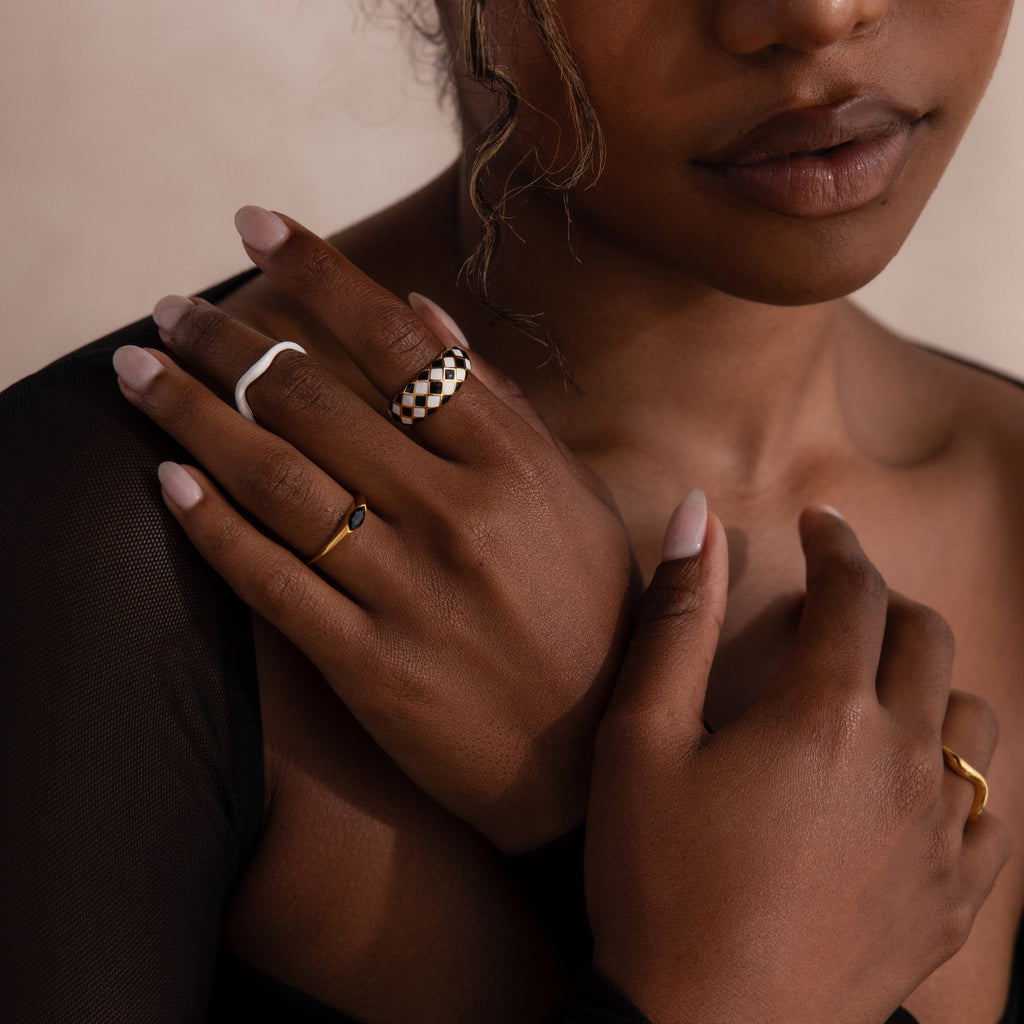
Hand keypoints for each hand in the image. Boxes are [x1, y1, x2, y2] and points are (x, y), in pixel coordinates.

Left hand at [113, 208, 634, 852]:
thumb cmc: (592, 613)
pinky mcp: (370, 667)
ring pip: (276, 483)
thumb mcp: (575, 499)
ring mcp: (410, 595)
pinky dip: (213, 528)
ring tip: (136, 372)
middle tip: (169, 308)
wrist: (591, 757)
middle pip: (316, 403)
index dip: (319, 274)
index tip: (255, 227)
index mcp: (516, 465)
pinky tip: (168, 481)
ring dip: (192, 417)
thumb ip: (504, 405)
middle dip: (227, 343)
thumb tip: (425, 310)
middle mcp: (458, 518)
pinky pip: (273, 584)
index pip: (400, 341)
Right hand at [585, 500, 1009, 1023]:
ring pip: (973, 720)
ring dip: (931, 681)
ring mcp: (939, 837)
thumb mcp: (640, 739)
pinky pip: (991, 813)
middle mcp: (901, 762)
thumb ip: (675, 619)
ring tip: (881, 687)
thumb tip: (697, 517)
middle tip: (842, 598)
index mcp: (825, 713)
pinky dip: (960, 774)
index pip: (854, 592)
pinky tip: (918, 783)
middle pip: (927, 641)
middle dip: (885, 600)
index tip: (819, 525)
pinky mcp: (951, 901)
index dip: (837, 545)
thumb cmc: (658, 879)